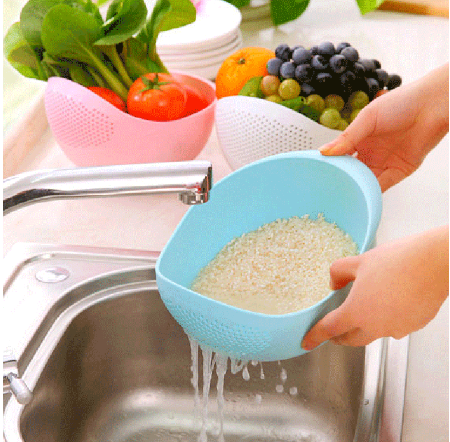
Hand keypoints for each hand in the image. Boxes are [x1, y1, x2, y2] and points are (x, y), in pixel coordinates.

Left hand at [302, 226, 448, 349]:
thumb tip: (333, 283)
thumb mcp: (358, 261)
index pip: (330, 329)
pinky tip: (389, 304)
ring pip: (374, 334)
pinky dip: (386, 320)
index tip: (306, 343)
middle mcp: (376, 326)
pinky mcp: (414, 325)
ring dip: (364, 328)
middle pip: (351, 339)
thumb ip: (338, 273)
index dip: (315, 336)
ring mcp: (397, 328)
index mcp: (357, 312)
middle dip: (339, 337)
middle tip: (334, 331)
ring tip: (363, 310)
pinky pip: (394, 328)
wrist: (433, 263)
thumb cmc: (396, 261)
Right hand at [320, 64, 448, 191]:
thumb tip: (324, 152)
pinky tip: (361, 197)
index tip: (318, 174)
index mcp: (359, 139)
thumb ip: (347, 137)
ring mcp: (384, 163)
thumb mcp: (367, 119)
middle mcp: (370, 153)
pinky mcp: (399, 171)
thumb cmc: (402, 103)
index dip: (330, 165)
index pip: (340, 156)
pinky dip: (372, 192)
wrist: (433, 105)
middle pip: (352, 172)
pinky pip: (383, 186)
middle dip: (341, 180)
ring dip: (356, 188)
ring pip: (365, 181)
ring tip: (342, 197)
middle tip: (327, 190)